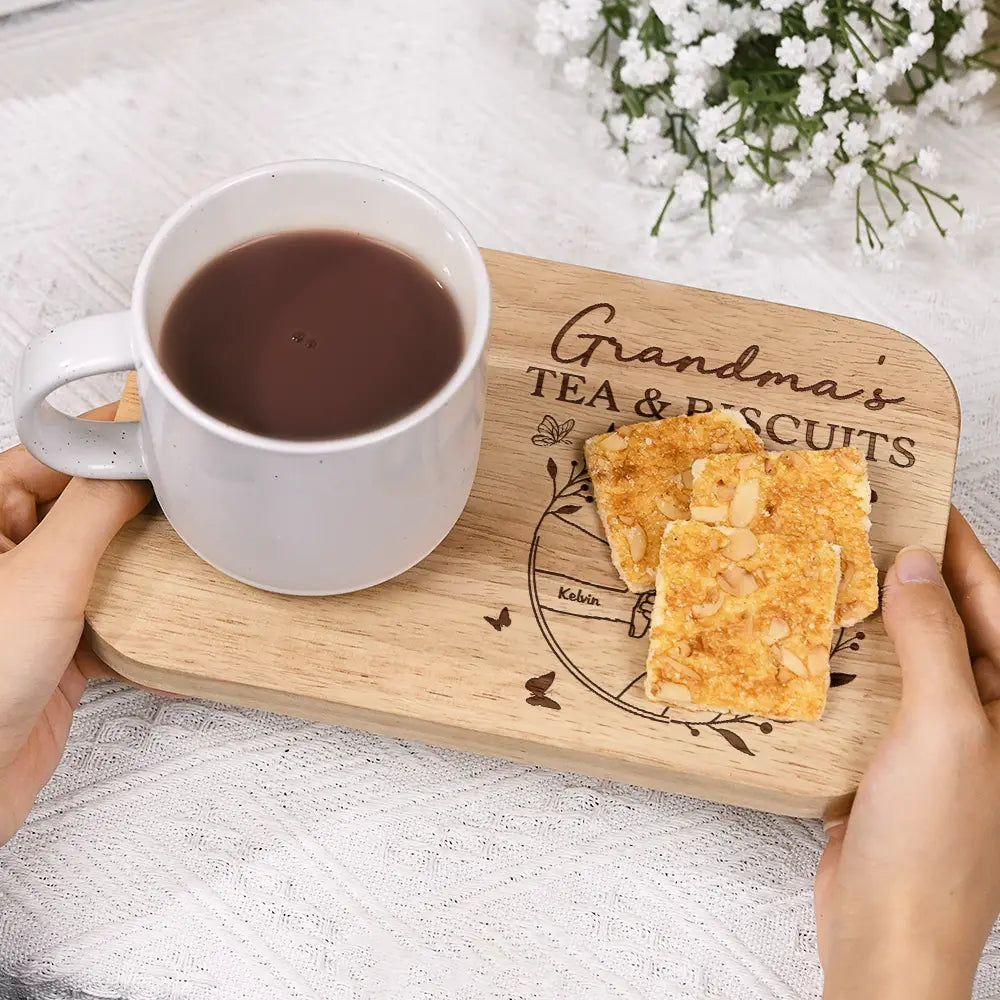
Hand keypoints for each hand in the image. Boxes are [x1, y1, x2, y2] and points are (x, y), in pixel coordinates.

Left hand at [0, 405, 149, 844]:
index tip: (166, 449)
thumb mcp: (43, 580)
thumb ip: (94, 510)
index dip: (110, 451)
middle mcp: (4, 559)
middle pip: (87, 512)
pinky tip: (171, 637)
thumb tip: (136, 455)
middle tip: (188, 509)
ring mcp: (30, 606)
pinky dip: (143, 631)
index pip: (54, 460)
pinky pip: (111, 623)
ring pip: (105, 567)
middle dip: (139, 515)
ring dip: (146, 574)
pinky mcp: (55, 653)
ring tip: (189, 565)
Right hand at [816, 508, 999, 999]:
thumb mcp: (946, 728)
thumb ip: (935, 640)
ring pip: (905, 651)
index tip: (917, 494)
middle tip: (861, 521)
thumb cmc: (934, 842)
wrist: (886, 932)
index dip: (959, 545)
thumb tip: (914, 563)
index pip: (994, 600)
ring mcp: (935, 735)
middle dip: (911, 569)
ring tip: (827, 565)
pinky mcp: (889, 754)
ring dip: (870, 611)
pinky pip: (872, 688)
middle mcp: (983, 713)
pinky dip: (844, 657)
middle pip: (950, 618)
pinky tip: (810, 634)